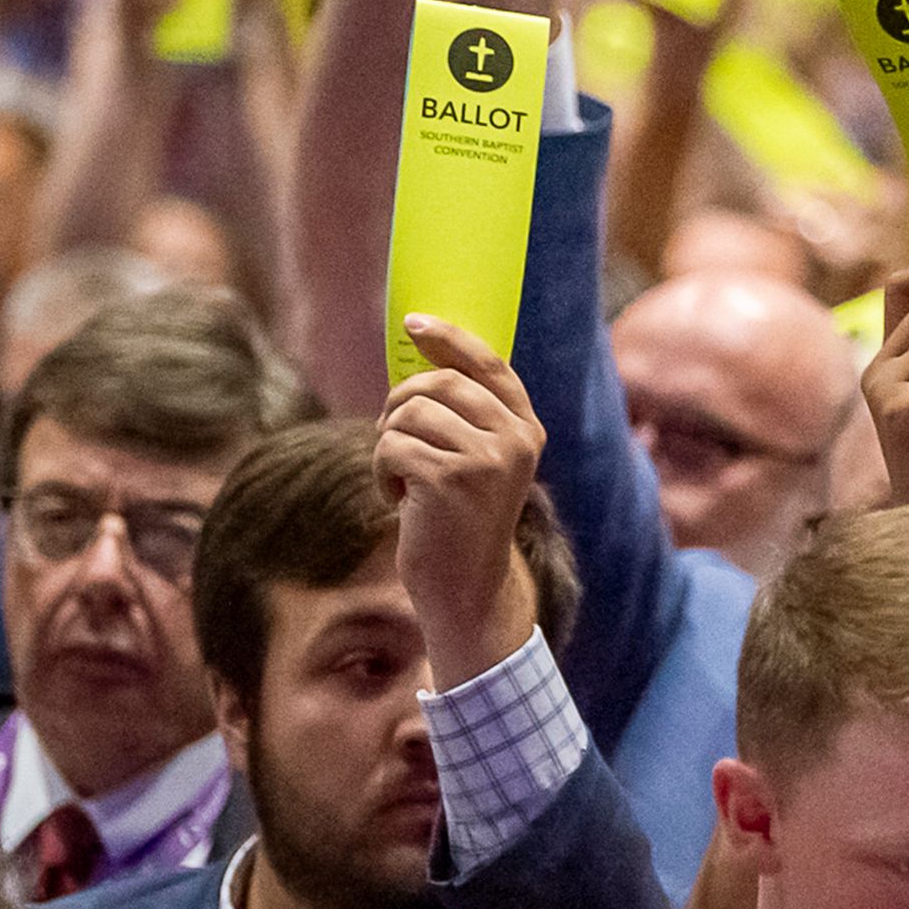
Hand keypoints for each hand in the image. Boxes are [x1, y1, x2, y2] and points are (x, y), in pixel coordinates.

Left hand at [377, 314, 545, 691]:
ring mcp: (487, 459)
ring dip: (387, 443)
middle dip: (399, 406)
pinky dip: (380, 471)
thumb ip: (466, 416)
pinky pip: (391, 446)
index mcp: (528, 430)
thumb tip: (424, 359)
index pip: (489, 365)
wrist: (465, 585)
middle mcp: (516, 439)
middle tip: (392, 440)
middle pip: (436, 383)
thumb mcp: (477, 462)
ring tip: (399, 477)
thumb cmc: (459, 520)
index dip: (450, 338)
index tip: (414, 323)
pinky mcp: (451, 479)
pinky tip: (397, 499)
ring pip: (408, 413)